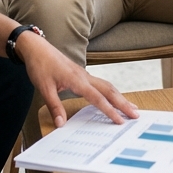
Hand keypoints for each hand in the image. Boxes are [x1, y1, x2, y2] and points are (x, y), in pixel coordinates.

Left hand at [17, 32, 138, 127]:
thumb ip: (54, 106)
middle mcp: (85, 76)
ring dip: (120, 97)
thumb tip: (61, 124)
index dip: (110, 110)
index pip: (98, 98)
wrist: (37, 48)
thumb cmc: (40, 66)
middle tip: (136, 115)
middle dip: (123, 103)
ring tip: (131, 107)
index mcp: (77, 80)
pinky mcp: (82, 75)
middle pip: (110, 90)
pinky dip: (111, 92)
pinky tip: (114, 97)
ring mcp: (85, 74)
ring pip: (108, 86)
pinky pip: (101, 84)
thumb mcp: (44, 88)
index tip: (120, 120)